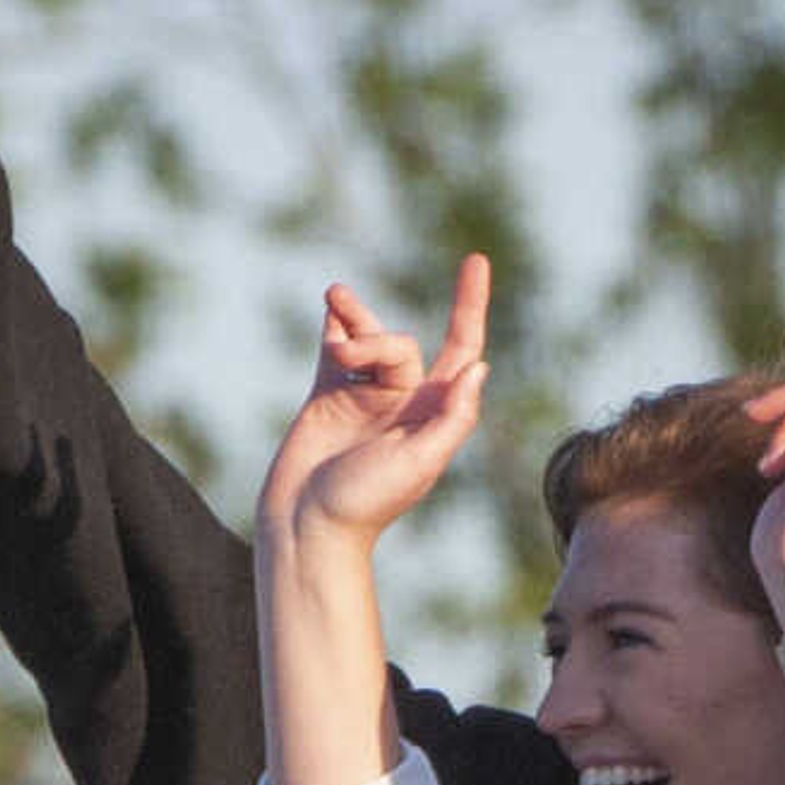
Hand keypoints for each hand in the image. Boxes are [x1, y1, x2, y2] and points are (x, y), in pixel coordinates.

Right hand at [257, 260, 493, 547]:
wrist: (307, 523)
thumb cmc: (366, 502)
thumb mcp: (420, 461)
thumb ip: (452, 415)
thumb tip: (478, 367)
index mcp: (434, 416)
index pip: (461, 350)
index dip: (469, 306)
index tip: (476, 260)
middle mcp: (404, 403)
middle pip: (402, 344)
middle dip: (376, 341)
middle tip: (348, 363)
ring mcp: (365, 398)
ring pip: (366, 340)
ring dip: (353, 324)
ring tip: (329, 314)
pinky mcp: (327, 397)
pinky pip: (336, 348)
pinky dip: (336, 327)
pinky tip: (331, 309)